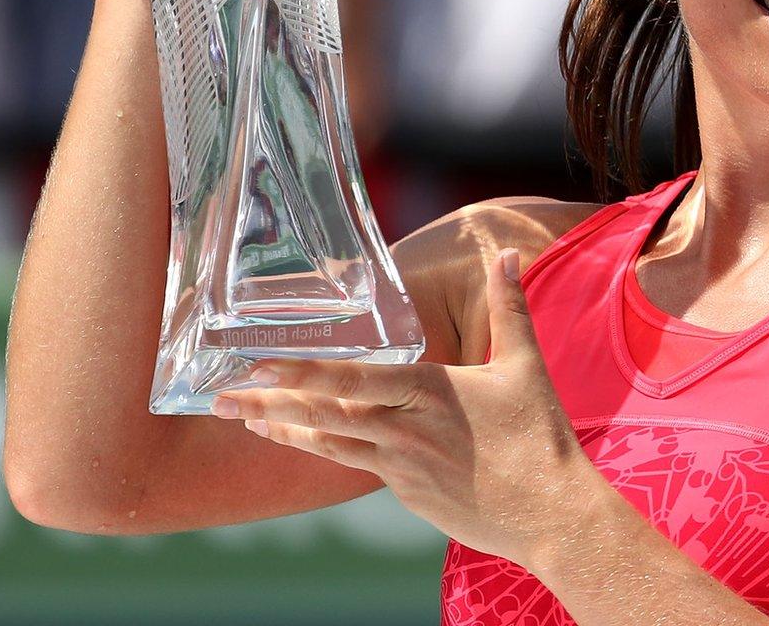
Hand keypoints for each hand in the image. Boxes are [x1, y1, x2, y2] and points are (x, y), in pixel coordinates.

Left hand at [212, 247, 598, 568]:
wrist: (549, 514)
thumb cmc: (538, 438)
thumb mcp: (524, 365)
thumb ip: (509, 307)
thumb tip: (506, 254)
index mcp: (427, 393)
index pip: (351, 381)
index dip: (302, 374)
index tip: (260, 366)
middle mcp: (403, 431)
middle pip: (322, 416)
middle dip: (266, 404)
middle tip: (219, 397)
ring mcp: (399, 467)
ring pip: (328, 445)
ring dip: (283, 430)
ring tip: (244, 419)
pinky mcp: (404, 492)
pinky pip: (355, 464)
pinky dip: (322, 449)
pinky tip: (300, 440)